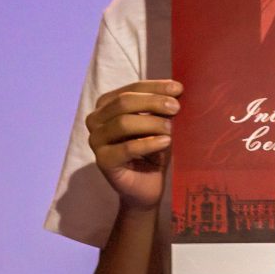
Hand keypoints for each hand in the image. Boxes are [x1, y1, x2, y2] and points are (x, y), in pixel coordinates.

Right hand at [87, 79, 181, 210]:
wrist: (147, 186)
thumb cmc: (153, 151)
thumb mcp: (159, 124)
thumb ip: (161, 108)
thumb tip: (176, 89)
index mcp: (106, 105)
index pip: (131, 89)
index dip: (155, 87)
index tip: (178, 89)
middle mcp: (96, 120)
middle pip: (124, 102)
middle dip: (153, 102)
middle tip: (176, 107)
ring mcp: (95, 141)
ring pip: (123, 123)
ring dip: (151, 123)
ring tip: (170, 128)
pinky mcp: (102, 161)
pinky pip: (126, 148)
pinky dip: (148, 143)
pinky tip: (166, 142)